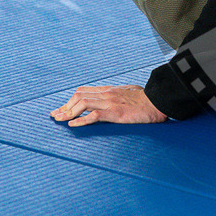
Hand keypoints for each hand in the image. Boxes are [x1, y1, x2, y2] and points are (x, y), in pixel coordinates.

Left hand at [50, 84, 167, 126]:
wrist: (160, 101)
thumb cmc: (148, 100)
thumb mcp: (130, 93)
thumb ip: (120, 95)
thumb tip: (115, 100)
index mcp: (111, 90)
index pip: (84, 92)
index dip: (70, 100)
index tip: (62, 109)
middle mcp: (108, 94)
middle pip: (79, 96)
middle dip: (65, 106)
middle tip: (55, 115)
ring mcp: (111, 103)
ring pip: (83, 104)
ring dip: (68, 112)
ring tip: (59, 120)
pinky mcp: (116, 113)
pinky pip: (94, 115)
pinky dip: (81, 120)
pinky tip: (73, 125)